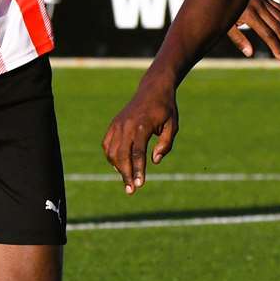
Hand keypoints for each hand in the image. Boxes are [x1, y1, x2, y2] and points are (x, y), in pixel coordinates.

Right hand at [103, 77, 178, 193]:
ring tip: (127, 180)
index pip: (137, 153)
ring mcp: (118, 125)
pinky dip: (111, 157)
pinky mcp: (113, 125)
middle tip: (131, 191)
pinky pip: (107, 145)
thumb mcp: (172, 125)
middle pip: (122, 155)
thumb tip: (154, 161)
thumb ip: (165, 144)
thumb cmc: (165, 109)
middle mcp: (127, 125)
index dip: (138, 170)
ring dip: (118, 168)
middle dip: (126, 175)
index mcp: (142, 125)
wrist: (152, 89)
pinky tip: (119, 166)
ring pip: (112, 152)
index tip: (140, 185)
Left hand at [228, 0, 279, 58]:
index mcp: (249, 15)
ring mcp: (263, 1)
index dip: (275, 46)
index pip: (267, 33)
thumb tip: (251, 54)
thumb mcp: (226, 25)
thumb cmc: (221, 10)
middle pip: (277, 27)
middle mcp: (259, 7)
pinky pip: (278, 7)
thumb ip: (238, 39)